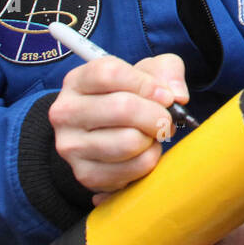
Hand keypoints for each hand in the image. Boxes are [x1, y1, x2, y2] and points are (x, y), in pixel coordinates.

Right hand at [49, 53, 190, 191]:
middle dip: (157, 115)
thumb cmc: (129, 96)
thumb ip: (166, 71)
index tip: (165, 95)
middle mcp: (66, 113)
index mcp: (77, 81)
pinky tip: (142, 152)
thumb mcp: (146, 72)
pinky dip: (149, 160)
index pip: (109, 73)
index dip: (146, 84)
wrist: (105, 134)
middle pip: (122, 108)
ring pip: (130, 142)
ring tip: (151, 135)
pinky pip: (134, 168)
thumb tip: (177, 96)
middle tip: (164, 119)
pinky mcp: (86, 174)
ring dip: (153, 139)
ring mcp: (72, 146)